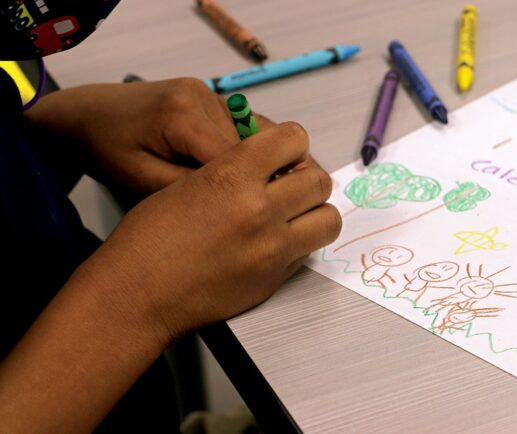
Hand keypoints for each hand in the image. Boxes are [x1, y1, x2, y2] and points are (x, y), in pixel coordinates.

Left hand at [25, 78, 251, 193]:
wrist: (88, 114)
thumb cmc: (106, 148)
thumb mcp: (141, 178)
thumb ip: (188, 188)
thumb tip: (234, 199)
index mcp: (181, 114)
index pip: (233, 157)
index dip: (245, 187)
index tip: (247, 216)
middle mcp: (202, 95)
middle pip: (246, 147)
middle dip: (244, 176)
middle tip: (235, 208)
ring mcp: (209, 92)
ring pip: (250, 138)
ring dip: (244, 163)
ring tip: (227, 187)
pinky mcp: (212, 96)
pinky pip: (243, 126)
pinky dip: (243, 149)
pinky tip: (230, 168)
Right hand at [74, 121, 341, 340]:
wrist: (136, 295)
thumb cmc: (148, 241)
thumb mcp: (186, 182)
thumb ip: (234, 169)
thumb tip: (270, 164)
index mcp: (231, 175)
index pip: (294, 139)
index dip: (291, 144)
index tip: (284, 152)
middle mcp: (258, 210)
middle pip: (320, 180)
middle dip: (308, 178)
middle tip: (292, 184)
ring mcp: (271, 248)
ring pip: (329, 219)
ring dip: (315, 212)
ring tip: (294, 214)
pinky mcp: (275, 279)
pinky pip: (308, 252)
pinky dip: (300, 242)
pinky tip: (274, 241)